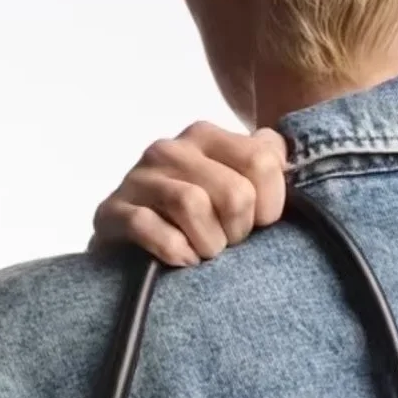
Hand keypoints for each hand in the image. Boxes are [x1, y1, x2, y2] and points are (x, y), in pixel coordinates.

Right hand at [89, 123, 289, 265]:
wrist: (128, 248)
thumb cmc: (195, 222)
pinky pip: (149, 227)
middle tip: (227, 244)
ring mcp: (139, 178)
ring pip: (192, 205)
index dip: (271, 205)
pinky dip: (174, 250)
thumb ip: (265, 164)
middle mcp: (171, 149)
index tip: (258, 224)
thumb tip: (284, 157)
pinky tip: (182, 260)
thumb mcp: (235, 186)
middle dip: (239, 231)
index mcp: (206, 136)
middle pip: (234, 191)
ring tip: (203, 253)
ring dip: (208, 244)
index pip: (262, 161)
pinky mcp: (112, 211)